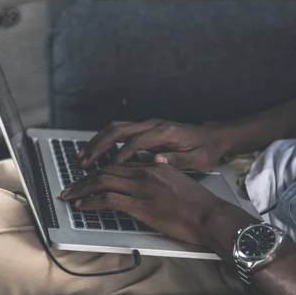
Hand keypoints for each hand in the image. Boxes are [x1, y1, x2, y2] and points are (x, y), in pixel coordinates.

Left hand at [61, 163, 250, 248]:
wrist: (210, 216)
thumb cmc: (198, 205)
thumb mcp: (178, 183)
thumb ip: (160, 179)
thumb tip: (145, 183)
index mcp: (154, 167)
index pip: (118, 166)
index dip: (99, 171)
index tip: (88, 178)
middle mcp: (145, 173)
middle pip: (106, 171)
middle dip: (84, 179)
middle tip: (70, 187)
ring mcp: (142, 188)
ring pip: (102, 182)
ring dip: (81, 188)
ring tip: (69, 195)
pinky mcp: (140, 205)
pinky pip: (108, 199)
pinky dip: (91, 201)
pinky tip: (83, 205)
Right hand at [79, 119, 227, 170]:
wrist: (213, 137)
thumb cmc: (206, 150)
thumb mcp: (199, 159)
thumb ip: (177, 159)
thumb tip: (157, 161)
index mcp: (165, 132)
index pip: (137, 140)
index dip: (122, 154)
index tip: (110, 169)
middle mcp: (153, 124)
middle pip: (118, 129)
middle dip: (98, 146)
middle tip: (84, 162)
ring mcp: (147, 125)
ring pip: (114, 129)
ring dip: (96, 142)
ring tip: (82, 158)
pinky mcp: (144, 130)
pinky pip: (119, 132)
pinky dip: (103, 142)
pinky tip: (94, 154)